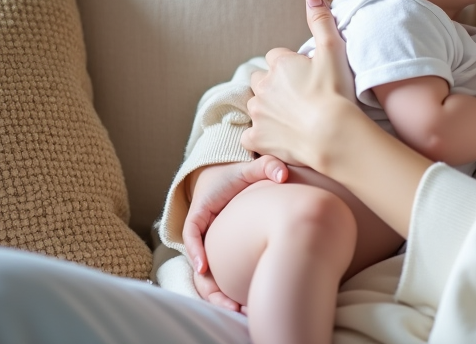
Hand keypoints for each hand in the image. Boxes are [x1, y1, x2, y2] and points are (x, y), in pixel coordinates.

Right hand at [182, 156, 288, 310]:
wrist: (226, 180)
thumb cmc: (235, 176)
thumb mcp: (248, 168)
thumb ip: (265, 166)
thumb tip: (283, 174)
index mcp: (201, 212)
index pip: (192, 232)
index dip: (195, 250)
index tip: (204, 266)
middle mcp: (201, 231)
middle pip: (198, 264)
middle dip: (209, 286)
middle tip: (229, 303)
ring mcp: (208, 244)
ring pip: (207, 277)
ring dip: (218, 295)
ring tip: (239, 310)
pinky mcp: (217, 252)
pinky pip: (218, 274)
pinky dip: (225, 289)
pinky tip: (243, 302)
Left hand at [241, 0, 366, 172]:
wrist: (333, 134)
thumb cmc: (335, 91)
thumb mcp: (333, 50)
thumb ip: (321, 21)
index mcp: (279, 64)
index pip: (276, 57)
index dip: (290, 65)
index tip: (306, 75)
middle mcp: (263, 86)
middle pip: (261, 80)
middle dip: (273, 85)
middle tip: (296, 96)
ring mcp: (258, 113)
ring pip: (255, 106)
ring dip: (267, 109)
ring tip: (291, 118)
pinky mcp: (257, 138)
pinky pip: (250, 136)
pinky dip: (260, 136)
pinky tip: (276, 137)